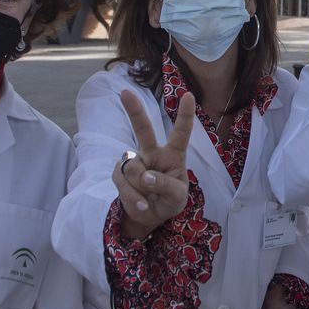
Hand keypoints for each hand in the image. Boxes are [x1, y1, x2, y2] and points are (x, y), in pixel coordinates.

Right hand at [112, 89, 196, 239]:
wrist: (150, 216)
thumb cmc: (170, 200)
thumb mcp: (178, 196)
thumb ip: (166, 185)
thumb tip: (145, 177)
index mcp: (173, 154)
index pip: (181, 133)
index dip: (185, 115)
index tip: (189, 95)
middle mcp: (153, 153)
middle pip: (143, 129)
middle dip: (134, 110)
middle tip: (126, 93)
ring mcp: (135, 162)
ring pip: (133, 168)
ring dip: (140, 188)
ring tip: (149, 200)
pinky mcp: (120, 174)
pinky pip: (123, 183)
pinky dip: (133, 198)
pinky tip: (141, 205)